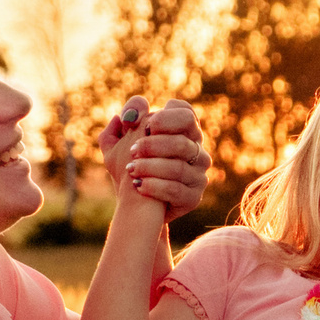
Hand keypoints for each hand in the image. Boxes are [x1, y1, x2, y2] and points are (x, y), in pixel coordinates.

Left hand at [100, 96, 209, 215]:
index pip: (185, 113)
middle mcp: (196, 151)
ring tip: (131, 169)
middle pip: (181, 141)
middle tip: (132, 151)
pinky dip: (154, 186)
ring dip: (150, 167)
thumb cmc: (133, 165)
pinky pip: (176, 190)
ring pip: (178, 167)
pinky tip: (138, 185)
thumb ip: (125, 121)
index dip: (165, 118)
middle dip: (152, 145)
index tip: (144, 126)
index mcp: (184, 131)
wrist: (137, 205)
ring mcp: (198, 175)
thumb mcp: (121, 141)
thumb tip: (129, 115)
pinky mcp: (193, 197)